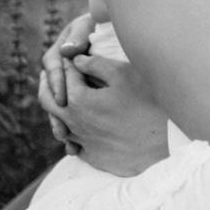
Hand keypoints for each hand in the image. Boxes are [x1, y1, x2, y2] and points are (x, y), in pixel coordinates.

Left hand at [37, 55, 169, 176]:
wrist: (161, 147)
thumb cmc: (147, 106)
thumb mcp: (125, 76)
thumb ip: (97, 64)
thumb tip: (78, 59)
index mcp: (78, 99)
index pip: (66, 74)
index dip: (67, 61)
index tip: (70, 53)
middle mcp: (73, 122)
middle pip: (48, 100)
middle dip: (47, 83)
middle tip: (49, 73)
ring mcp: (81, 142)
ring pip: (57, 123)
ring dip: (56, 108)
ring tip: (60, 97)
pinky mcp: (92, 156)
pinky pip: (72, 144)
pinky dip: (70, 132)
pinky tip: (77, 128)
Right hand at [40, 13, 95, 153]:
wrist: (116, 31)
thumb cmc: (101, 23)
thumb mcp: (89, 25)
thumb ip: (79, 37)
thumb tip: (67, 51)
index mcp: (60, 53)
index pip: (53, 69)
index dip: (57, 85)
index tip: (64, 99)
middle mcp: (60, 72)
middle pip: (51, 94)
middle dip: (56, 113)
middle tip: (62, 129)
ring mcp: (68, 86)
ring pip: (59, 108)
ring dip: (61, 124)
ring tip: (66, 140)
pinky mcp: (78, 98)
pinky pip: (72, 115)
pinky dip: (73, 130)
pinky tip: (77, 146)